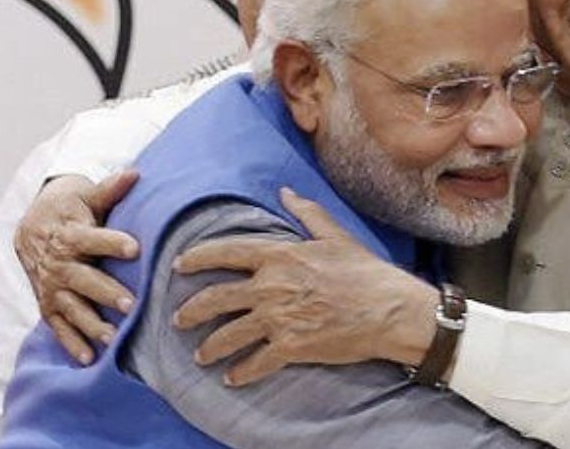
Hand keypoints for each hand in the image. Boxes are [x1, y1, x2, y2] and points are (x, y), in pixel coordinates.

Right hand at [14, 171, 140, 363]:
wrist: (32, 223)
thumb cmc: (71, 208)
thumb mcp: (87, 195)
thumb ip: (110, 189)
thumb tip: (134, 173)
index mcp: (69, 234)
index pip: (90, 238)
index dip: (112, 243)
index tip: (135, 248)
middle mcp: (57, 263)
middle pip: (81, 278)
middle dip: (105, 292)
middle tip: (131, 304)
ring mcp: (50, 286)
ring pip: (70, 306)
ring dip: (90, 323)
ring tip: (113, 338)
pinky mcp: (47, 303)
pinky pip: (57, 325)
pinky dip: (70, 342)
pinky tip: (89, 358)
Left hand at [172, 187, 436, 385]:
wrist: (390, 310)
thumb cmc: (365, 271)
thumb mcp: (335, 236)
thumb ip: (306, 213)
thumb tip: (286, 191)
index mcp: (279, 255)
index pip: (226, 252)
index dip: (197, 258)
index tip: (179, 266)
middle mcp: (272, 286)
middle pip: (216, 298)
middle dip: (192, 310)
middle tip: (179, 319)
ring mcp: (279, 318)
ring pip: (229, 335)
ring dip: (211, 347)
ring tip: (201, 355)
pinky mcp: (291, 347)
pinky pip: (256, 362)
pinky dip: (241, 372)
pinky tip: (232, 378)